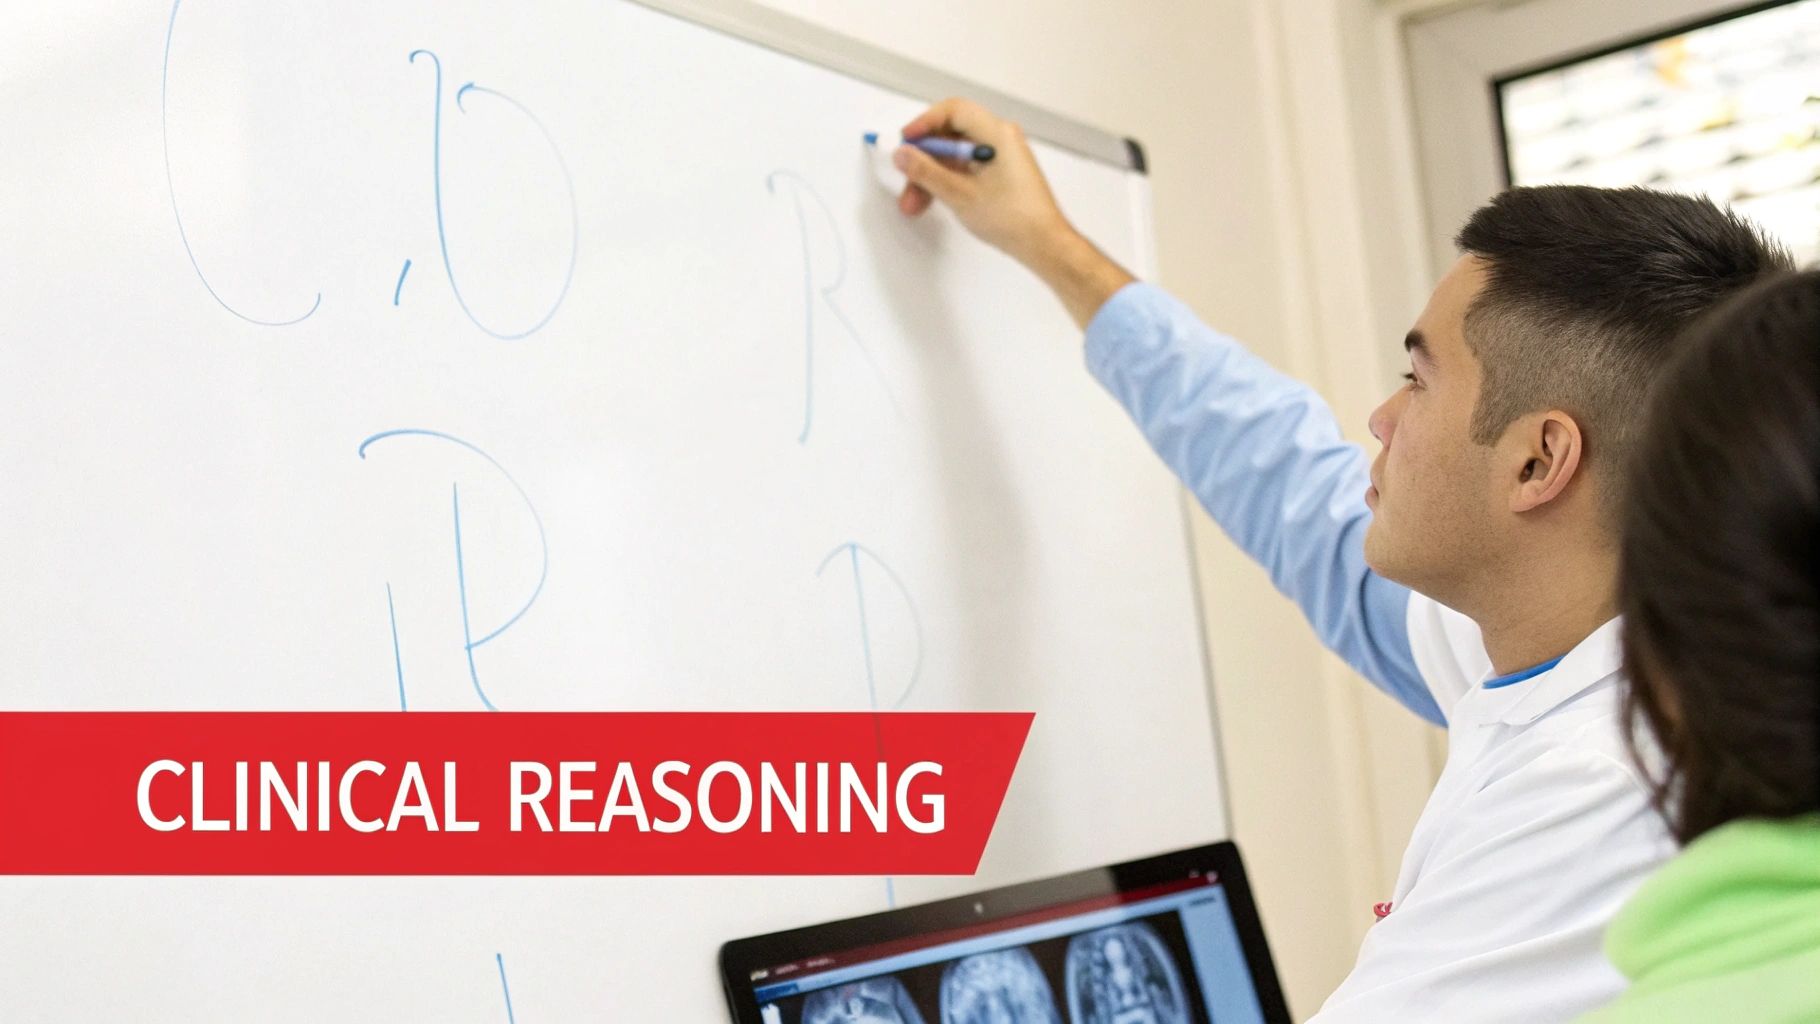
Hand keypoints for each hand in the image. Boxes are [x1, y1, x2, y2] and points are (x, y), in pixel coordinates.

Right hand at [894, 98, 1074, 268]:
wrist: (1043, 244)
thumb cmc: (1013, 219)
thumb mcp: (960, 194)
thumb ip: (926, 171)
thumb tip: (902, 154)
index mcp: (997, 134)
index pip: (954, 111)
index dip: (925, 123)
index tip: (906, 142)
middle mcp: (1001, 139)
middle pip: (952, 135)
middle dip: (925, 159)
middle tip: (907, 180)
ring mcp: (1002, 157)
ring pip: (956, 156)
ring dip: (932, 176)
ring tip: (914, 204)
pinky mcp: (1002, 174)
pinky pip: (967, 169)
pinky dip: (948, 182)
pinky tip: (934, 201)